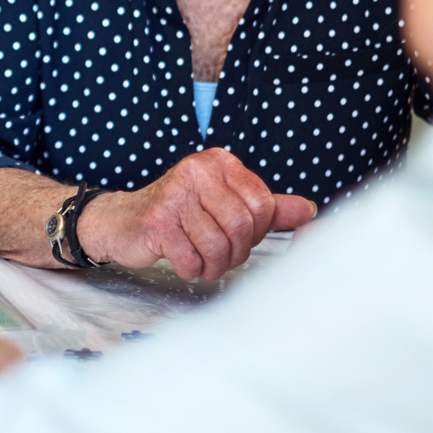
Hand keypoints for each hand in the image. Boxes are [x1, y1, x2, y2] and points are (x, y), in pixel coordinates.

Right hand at [77, 148, 315, 280]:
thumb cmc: (179, 215)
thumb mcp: (225, 204)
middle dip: (235, 253)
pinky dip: (191, 269)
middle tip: (220, 255)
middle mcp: (197, 170)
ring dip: (213, 265)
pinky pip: (191, 259)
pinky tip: (181, 260)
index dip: (256, 233)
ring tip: (202, 261)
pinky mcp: (156, 221)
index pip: (262, 205)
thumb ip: (268, 208)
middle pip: (242, 227)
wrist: (122, 222)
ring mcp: (174, 194)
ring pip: (218, 246)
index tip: (238, 237)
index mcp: (219, 162)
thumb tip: (310, 210)